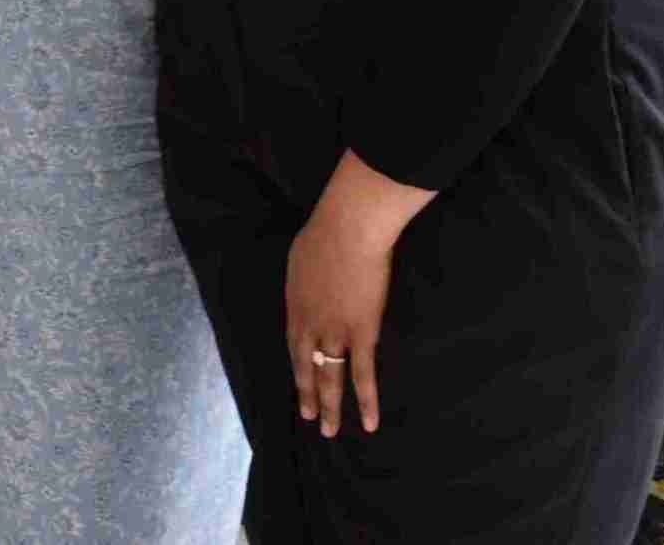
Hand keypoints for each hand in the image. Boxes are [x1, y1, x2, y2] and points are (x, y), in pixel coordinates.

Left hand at [284, 148, 432, 437]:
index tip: (299, 383)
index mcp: (294, 306)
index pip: (294, 344)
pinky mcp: (363, 334)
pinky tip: (369, 423)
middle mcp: (309, 326)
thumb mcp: (300, 260)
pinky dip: (366, 400)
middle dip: (308, 395)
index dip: (298, 366)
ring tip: (331, 432)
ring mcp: (335, 333)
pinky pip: (364, 374)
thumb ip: (304, 282)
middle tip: (310, 419)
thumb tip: (308, 288)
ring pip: (331, 378)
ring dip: (331, 407)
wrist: (347, 230)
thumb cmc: (323, 235)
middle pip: (307, 367)